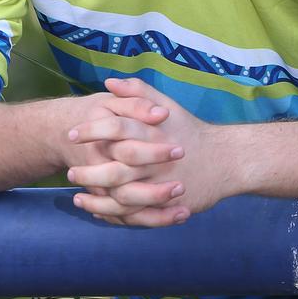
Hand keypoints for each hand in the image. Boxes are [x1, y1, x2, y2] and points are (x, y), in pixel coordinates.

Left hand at [67, 78, 232, 226]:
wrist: (227, 160)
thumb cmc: (191, 131)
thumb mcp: (168, 105)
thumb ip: (138, 92)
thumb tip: (109, 83)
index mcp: (154, 133)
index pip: (116, 128)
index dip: (91, 130)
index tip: (71, 134)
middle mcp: (156, 161)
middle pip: (115, 169)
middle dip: (89, 172)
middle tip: (70, 172)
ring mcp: (162, 186)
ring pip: (122, 198)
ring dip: (97, 200)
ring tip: (77, 198)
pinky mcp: (168, 207)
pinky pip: (136, 216)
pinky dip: (115, 216)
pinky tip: (99, 211)